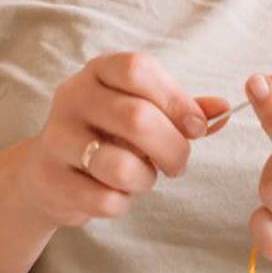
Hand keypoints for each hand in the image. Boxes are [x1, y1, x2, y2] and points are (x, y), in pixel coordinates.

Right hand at [19, 52, 228, 229]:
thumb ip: (182, 110)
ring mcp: (57, 138)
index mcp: (99, 71)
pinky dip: (121, 202)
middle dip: (172, 149)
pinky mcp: (51, 180)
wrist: (47, 173)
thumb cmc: (107, 136)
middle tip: (178, 163)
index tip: (197, 127)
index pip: (138, 69)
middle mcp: (73, 97)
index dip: (175, 99)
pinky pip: (104, 199)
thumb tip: (223, 109)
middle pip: (136, 118)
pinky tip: (114, 193)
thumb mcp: (142, 111)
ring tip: (142, 177)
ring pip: (119, 165)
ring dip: (144, 179)